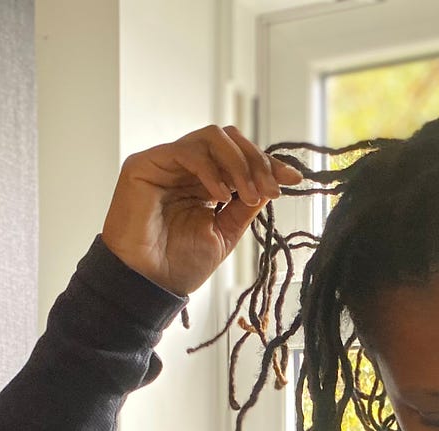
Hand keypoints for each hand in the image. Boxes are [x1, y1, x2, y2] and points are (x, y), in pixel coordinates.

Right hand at [100, 124, 303, 295]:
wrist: (150, 284)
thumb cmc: (180, 264)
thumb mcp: (225, 232)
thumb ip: (245, 206)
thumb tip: (273, 182)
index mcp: (204, 183)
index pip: (239, 158)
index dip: (267, 164)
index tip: (293, 179)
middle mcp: (186, 169)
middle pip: (229, 140)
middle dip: (256, 162)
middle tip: (270, 190)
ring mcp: (165, 163)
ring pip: (211, 138)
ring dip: (238, 164)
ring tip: (248, 196)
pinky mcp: (145, 164)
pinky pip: (186, 151)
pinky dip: (209, 170)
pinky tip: (219, 196)